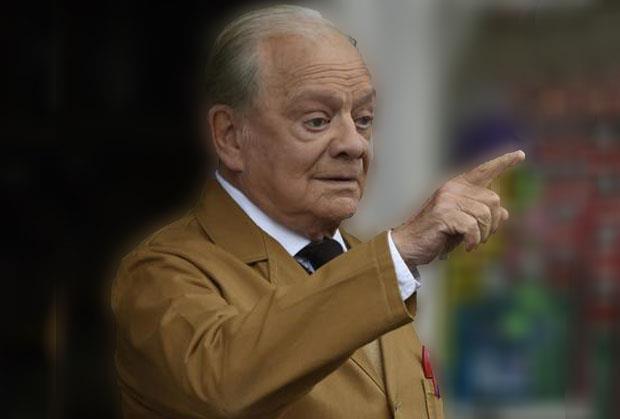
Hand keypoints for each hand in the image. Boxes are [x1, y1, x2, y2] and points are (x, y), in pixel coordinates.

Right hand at [391, 150, 525, 265]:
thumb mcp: (463, 223)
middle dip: (493, 223)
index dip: (503, 162)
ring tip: (471, 243)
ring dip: (483, 235)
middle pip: (493, 200)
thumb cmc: (436, 234)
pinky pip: (473, 227)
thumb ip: (481, 214)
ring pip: (485, 214)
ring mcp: (447, 199)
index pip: (483, 170)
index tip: (520, 154)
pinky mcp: (443, 213)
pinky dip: (473, 241)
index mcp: (456, 185)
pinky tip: (466, 247)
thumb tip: (505, 213)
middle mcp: (452, 187)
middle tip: (480, 237)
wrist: (408, 245)